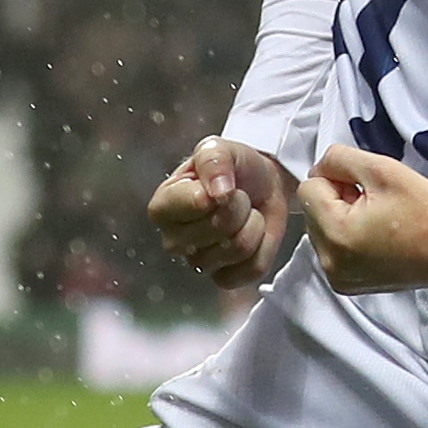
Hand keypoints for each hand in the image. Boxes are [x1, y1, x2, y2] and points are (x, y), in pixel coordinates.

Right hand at [149, 137, 294, 291]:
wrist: (262, 183)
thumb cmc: (232, 167)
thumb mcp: (218, 148)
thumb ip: (212, 161)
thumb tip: (217, 192)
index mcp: (163, 207)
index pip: (195, 204)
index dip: (218, 191)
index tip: (222, 183)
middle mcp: (173, 241)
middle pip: (220, 227)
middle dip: (240, 205)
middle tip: (238, 196)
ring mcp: (198, 264)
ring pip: (238, 248)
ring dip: (253, 224)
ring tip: (245, 213)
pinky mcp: (225, 279)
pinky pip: (252, 269)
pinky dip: (264, 248)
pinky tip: (254, 234)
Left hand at [299, 147, 427, 293]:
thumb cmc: (425, 209)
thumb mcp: (382, 169)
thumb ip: (340, 159)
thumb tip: (320, 168)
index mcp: (336, 234)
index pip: (308, 188)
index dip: (336, 178)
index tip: (364, 187)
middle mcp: (330, 262)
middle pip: (311, 211)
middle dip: (336, 200)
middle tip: (373, 203)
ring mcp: (338, 278)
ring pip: (319, 230)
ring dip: (340, 219)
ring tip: (377, 220)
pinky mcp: (347, 285)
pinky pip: (331, 250)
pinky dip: (346, 239)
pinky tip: (375, 236)